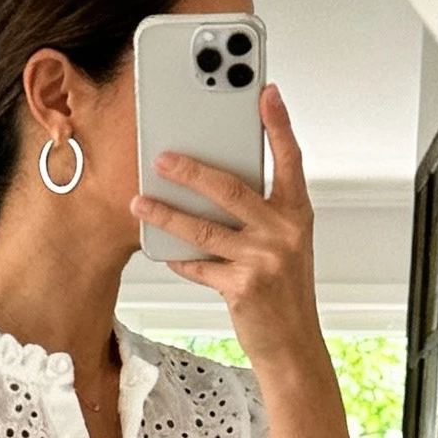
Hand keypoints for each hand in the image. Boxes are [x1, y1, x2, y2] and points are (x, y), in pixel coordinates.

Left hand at [131, 86, 321, 371]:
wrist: (293, 344)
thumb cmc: (285, 291)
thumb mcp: (287, 244)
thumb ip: (263, 214)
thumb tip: (217, 186)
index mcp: (297, 214)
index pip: (290, 159)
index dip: (279, 124)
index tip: (265, 93)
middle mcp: (283, 232)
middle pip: (231, 188)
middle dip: (192, 170)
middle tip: (163, 158)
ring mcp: (263, 260)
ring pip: (204, 228)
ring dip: (166, 214)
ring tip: (140, 203)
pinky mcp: (241, 287)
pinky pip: (199, 265)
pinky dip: (180, 259)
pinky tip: (164, 251)